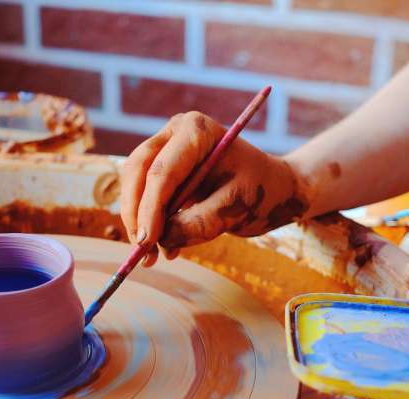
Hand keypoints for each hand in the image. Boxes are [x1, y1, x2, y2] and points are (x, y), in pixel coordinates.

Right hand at [120, 112, 311, 265]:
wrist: (273, 188)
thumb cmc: (262, 191)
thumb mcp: (237, 208)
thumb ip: (201, 222)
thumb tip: (163, 239)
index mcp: (197, 131)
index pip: (162, 171)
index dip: (150, 208)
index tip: (147, 241)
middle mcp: (175, 134)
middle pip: (137, 172)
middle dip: (135, 213)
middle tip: (142, 250)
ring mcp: (166, 150)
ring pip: (134, 185)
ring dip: (137, 221)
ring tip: (152, 256)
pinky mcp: (163, 172)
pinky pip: (143, 196)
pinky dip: (147, 223)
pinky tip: (164, 247)